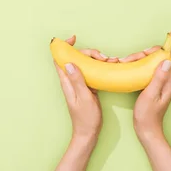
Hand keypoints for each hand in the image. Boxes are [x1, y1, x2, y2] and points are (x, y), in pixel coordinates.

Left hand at [52, 35, 115, 170]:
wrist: (88, 132)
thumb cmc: (85, 118)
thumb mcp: (84, 98)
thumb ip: (77, 81)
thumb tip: (70, 63)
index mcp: (67, 81)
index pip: (60, 58)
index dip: (64, 46)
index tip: (74, 38)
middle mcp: (71, 79)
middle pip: (77, 57)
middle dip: (90, 52)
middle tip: (103, 58)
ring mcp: (79, 82)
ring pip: (85, 63)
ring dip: (97, 59)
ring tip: (110, 62)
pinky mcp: (87, 86)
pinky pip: (92, 71)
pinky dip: (101, 66)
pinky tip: (110, 67)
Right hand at [120, 49, 170, 170]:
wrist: (146, 128)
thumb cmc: (148, 114)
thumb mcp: (151, 95)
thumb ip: (159, 78)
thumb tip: (166, 60)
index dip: (159, 50)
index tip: (145, 53)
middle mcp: (168, 79)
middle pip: (160, 56)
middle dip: (145, 54)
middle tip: (131, 59)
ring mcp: (162, 81)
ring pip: (153, 62)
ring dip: (140, 59)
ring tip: (126, 62)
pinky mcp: (154, 84)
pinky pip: (148, 69)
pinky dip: (139, 66)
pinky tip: (129, 68)